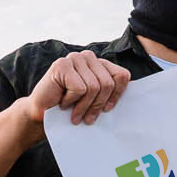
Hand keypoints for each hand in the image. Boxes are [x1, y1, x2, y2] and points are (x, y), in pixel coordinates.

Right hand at [17, 50, 131, 137]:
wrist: (41, 115)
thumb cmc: (69, 110)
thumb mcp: (94, 101)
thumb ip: (110, 93)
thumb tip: (135, 94)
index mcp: (99, 64)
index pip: (122, 75)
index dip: (117, 95)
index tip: (107, 109)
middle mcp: (88, 58)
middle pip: (108, 83)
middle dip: (98, 105)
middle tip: (87, 118)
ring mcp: (74, 58)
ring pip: (94, 86)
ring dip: (83, 106)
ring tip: (74, 113)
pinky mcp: (62, 65)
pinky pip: (80, 88)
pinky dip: (71, 101)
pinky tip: (62, 102)